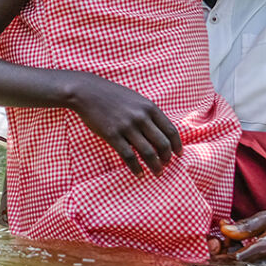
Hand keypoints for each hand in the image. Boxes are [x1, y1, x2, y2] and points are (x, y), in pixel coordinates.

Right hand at [68, 72, 182, 176]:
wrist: (87, 91)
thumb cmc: (112, 95)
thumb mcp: (136, 99)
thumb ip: (148, 113)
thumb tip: (160, 131)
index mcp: (149, 107)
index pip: (171, 130)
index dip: (177, 145)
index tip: (178, 154)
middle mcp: (141, 117)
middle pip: (162, 144)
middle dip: (167, 158)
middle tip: (166, 165)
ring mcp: (127, 127)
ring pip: (148, 153)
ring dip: (155, 166)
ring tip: (157, 173)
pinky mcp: (112, 135)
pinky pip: (129, 156)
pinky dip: (136, 168)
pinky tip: (139, 173)